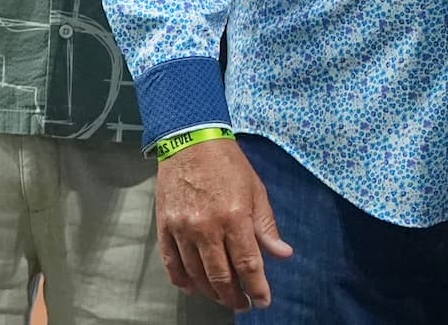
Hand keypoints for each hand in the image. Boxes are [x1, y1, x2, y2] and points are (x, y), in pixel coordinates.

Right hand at [155, 137, 292, 311]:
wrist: (190, 142)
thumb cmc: (229, 165)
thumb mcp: (256, 190)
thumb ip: (266, 226)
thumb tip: (283, 254)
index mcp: (235, 217)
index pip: (248, 263)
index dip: (257, 287)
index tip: (263, 301)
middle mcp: (207, 228)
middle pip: (221, 276)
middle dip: (234, 296)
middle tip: (243, 305)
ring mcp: (183, 230)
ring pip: (196, 274)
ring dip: (211, 292)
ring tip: (224, 297)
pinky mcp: (164, 228)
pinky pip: (172, 264)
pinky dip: (183, 281)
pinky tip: (194, 287)